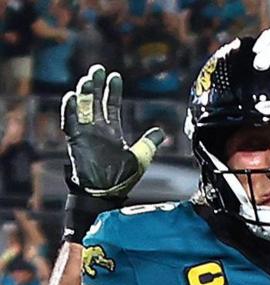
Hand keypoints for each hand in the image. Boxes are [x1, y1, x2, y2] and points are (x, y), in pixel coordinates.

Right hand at [61, 65, 163, 199]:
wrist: (107, 192)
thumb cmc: (122, 178)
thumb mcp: (141, 157)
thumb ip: (149, 143)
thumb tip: (161, 132)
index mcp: (112, 131)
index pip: (111, 106)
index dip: (113, 91)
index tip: (115, 76)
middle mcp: (97, 129)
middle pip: (94, 102)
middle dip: (96, 86)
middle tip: (97, 69)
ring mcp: (85, 134)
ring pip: (82, 109)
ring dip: (84, 94)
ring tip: (87, 80)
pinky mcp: (76, 141)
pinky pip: (70, 123)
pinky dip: (70, 110)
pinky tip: (71, 96)